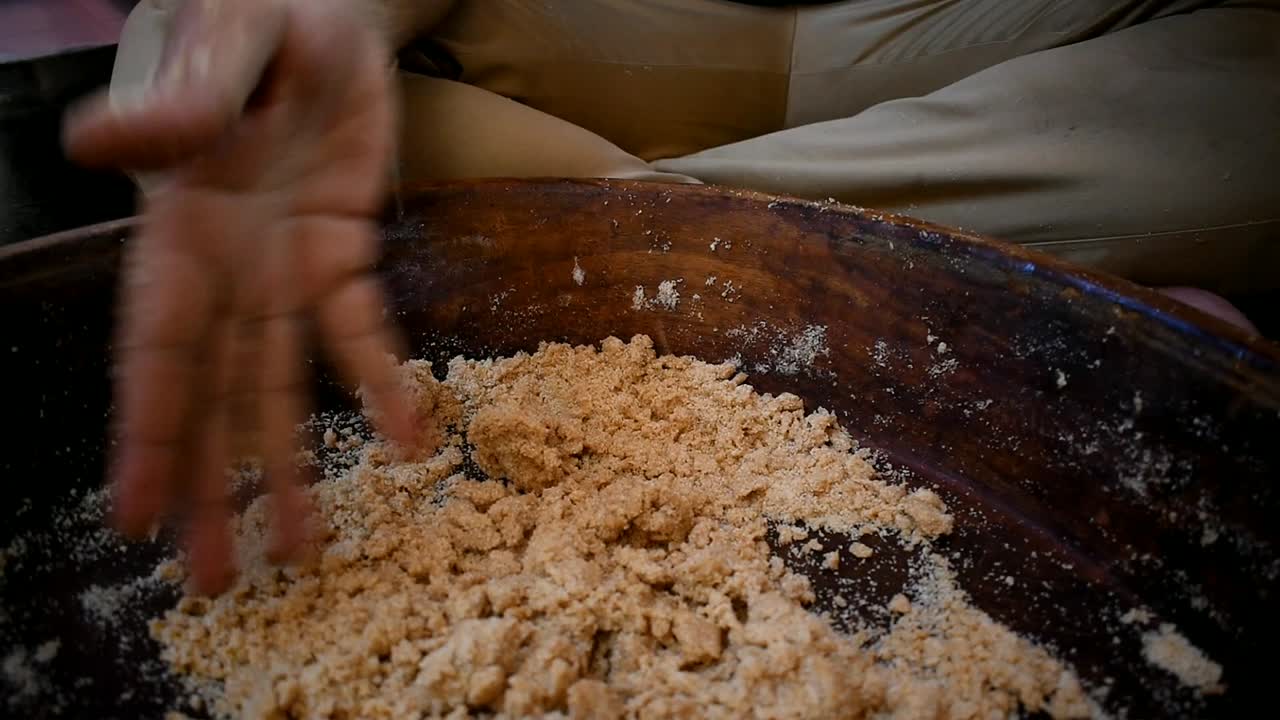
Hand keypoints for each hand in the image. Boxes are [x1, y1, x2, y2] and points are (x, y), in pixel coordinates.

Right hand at [64, 0, 414, 593]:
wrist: (319, 8)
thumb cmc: (250, 15)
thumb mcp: (219, 42)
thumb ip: (178, 98)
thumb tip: (100, 146)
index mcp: (177, 225)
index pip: (157, 345)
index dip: (149, 429)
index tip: (136, 514)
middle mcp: (224, 265)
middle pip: (217, 391)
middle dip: (214, 483)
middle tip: (220, 578)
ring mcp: (284, 266)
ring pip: (283, 383)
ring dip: (290, 464)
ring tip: (302, 548)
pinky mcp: (342, 252)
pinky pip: (362, 329)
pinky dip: (384, 384)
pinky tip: (407, 440)